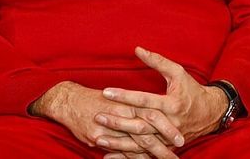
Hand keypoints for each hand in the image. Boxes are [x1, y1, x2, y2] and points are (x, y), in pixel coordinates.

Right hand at [30, 80, 182, 157]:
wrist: (68, 101)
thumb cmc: (94, 98)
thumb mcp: (116, 96)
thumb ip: (131, 105)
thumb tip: (152, 113)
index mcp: (126, 103)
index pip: (152, 115)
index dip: (167, 126)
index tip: (181, 136)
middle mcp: (119, 116)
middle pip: (147, 131)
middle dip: (163, 142)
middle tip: (179, 148)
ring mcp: (108, 129)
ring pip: (135, 144)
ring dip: (152, 154)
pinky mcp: (98, 138)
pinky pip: (119, 152)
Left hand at [96, 47, 226, 157]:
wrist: (211, 114)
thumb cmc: (192, 90)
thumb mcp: (178, 72)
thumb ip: (157, 61)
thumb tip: (137, 49)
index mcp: (172, 104)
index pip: (144, 99)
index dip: (124, 95)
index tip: (106, 91)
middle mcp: (169, 123)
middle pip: (139, 124)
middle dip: (117, 121)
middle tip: (98, 115)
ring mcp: (168, 139)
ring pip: (140, 143)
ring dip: (118, 142)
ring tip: (98, 138)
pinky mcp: (166, 147)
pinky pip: (144, 154)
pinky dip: (126, 157)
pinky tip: (109, 156)